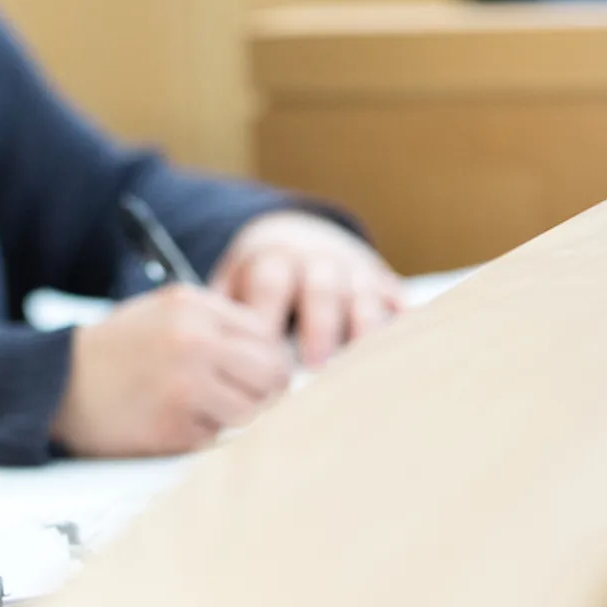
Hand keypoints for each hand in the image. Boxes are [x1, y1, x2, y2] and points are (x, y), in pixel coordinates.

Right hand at [50, 284, 293, 456]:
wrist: (55, 382)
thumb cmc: (115, 350)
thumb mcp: (163, 312)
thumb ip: (218, 325)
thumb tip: (278, 358)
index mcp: (194, 307)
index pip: (269, 338)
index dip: (267, 362)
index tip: (253, 376)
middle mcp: (195, 341)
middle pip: (274, 376)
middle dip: (264, 393)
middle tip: (239, 400)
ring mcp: (187, 386)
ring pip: (254, 412)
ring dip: (237, 418)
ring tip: (205, 412)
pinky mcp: (176, 427)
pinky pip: (220, 438)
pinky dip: (206, 436)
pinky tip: (176, 423)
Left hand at [212, 211, 404, 367]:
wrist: (301, 236)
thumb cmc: (259, 279)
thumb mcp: (234, 282)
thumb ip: (222, 315)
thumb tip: (205, 360)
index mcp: (272, 258)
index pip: (269, 284)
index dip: (267, 321)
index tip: (259, 361)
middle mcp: (316, 261)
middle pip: (320, 289)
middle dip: (318, 327)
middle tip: (312, 368)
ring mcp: (355, 272)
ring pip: (363, 297)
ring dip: (360, 333)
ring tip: (357, 371)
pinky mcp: (385, 285)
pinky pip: (398, 303)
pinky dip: (401, 326)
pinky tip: (399, 355)